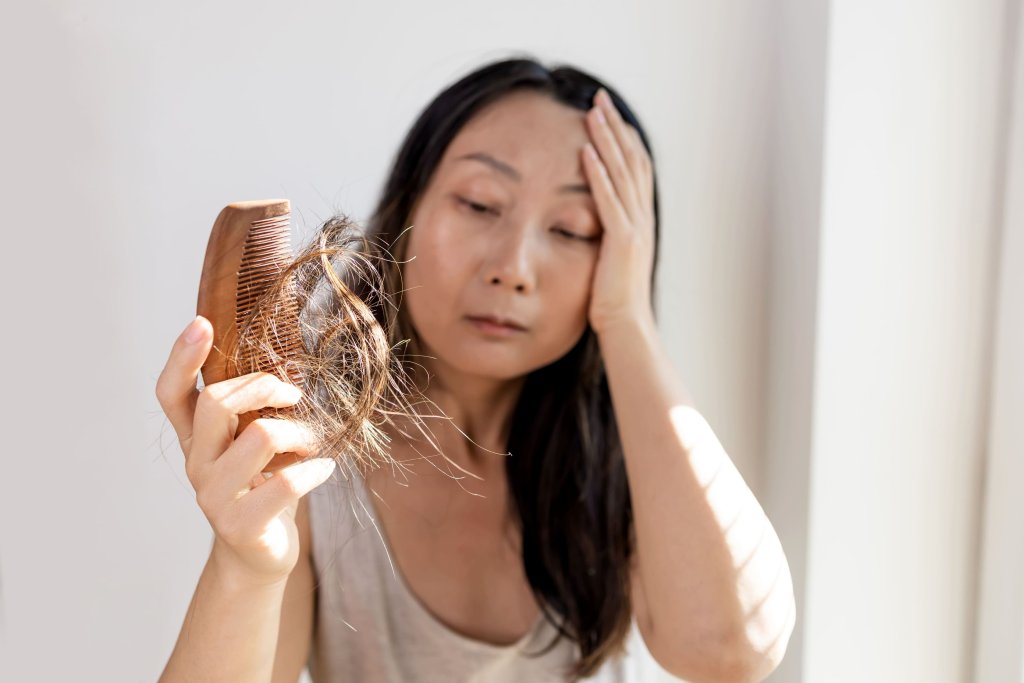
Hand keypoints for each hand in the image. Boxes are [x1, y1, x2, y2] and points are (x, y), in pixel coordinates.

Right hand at [155, 315, 336, 585]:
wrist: (258, 556)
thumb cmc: (263, 488)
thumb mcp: (251, 446)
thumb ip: (253, 412)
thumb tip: (284, 368)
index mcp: (195, 439)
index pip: (171, 393)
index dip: (181, 358)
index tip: (202, 322)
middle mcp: (197, 464)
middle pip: (217, 403)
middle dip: (264, 387)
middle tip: (293, 395)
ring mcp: (214, 496)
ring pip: (260, 436)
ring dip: (300, 431)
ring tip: (313, 442)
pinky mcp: (241, 525)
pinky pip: (285, 483)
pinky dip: (315, 469)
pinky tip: (324, 469)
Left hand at [581, 87, 656, 335]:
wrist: (626, 329)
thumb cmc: (612, 301)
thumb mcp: (609, 259)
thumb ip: (606, 235)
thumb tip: (591, 219)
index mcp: (640, 220)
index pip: (634, 168)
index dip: (622, 137)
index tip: (604, 113)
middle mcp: (642, 218)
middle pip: (631, 160)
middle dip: (614, 127)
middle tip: (597, 97)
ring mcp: (636, 229)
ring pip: (622, 174)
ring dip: (607, 141)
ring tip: (591, 112)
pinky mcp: (623, 243)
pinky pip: (610, 201)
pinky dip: (599, 175)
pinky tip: (586, 153)